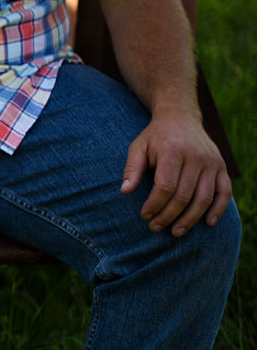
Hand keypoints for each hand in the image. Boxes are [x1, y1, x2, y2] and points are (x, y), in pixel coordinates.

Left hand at [121, 113, 231, 235]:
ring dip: (190, 219)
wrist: (181, 117)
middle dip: (169, 216)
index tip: (144, 215)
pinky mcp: (222, 167)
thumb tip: (124, 191)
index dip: (155, 204)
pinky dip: (218, 209)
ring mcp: (212, 163)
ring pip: (204, 198)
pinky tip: (207, 223)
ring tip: (175, 231)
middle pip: (184, 195)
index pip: (165, 187)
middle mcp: (196, 157)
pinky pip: (225, 192)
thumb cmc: (155, 137)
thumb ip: (131, 169)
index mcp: (173, 152)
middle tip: (155, 227)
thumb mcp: (138, 147)